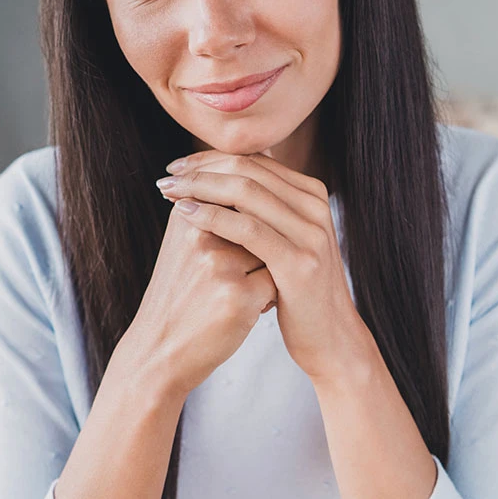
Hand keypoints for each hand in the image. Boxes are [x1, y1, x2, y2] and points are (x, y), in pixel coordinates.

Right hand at [116, 188, 278, 399]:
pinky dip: (268, 298)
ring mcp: (220, 264)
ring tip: (235, 292)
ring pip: (272, 251)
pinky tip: (242, 310)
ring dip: (265, 270)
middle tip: (228, 275)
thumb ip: (214, 206)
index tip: (226, 254)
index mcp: (187, 215)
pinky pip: (277, 283)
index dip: (245, 229)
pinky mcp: (238, 296)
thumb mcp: (185, 242)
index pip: (242, 198)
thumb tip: (262, 163)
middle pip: (260, 223)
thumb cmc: (180, 294)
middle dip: (257, 249)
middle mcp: (201, 233)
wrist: (159, 352)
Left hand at [155, 149, 371, 387]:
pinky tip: (184, 213)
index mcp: (311, 194)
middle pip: (248, 170)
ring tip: (168, 191)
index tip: (177, 165)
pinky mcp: (300, 262)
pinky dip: (211, 216)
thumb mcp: (284, 240)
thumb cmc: (295, 289)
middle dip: (201, 168)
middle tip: (168, 175)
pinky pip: (248, 228)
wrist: (329, 339)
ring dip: (200, 186)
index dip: (211, 159)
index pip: (254, 160)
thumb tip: (220, 175)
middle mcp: (315, 206)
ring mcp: (311, 233)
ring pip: (246, 192)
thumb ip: (262, 208)